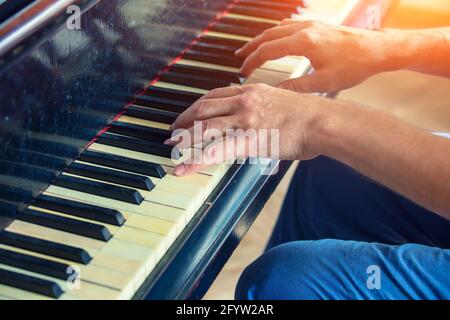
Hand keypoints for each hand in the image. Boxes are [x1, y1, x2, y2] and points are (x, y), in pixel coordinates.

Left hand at [167, 84, 333, 175]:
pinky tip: (182, 169)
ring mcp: (244, 120)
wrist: (322, 122)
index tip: (188, 114)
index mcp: (251, 91)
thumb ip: (265, 106)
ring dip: (184, 139)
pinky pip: (214, 151)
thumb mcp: (281, 101)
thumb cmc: (309, 115)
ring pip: (204, 128)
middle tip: (173, 131)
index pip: (214, 95)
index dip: (196, 106)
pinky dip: (194, 161)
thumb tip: (259, 117)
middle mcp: (243, 101)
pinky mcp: (248, 139)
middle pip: (203, 108)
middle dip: (184, 120)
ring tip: (172, 148)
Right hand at [236, 20, 394, 92]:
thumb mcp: (324, 83)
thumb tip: (274, 93)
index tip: (243, 73)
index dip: (252, 62)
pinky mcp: (317, 26)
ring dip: (262, 40)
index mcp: (303, 42)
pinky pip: (288, 26)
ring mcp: (310, 24)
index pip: (267, 51)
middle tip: (239, 59)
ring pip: (277, 29)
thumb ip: (296, 87)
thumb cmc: (355, 66)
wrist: (378, 49)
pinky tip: (274, 40)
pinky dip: (275, 34)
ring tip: (250, 50)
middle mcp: (304, 29)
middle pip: (267, 36)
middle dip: (251, 48)